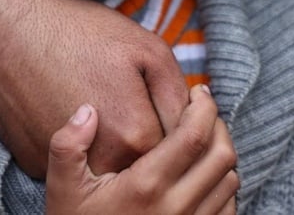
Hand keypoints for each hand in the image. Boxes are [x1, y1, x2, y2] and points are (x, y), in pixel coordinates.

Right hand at [0, 0, 188, 177]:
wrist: (10, 30)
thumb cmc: (83, 33)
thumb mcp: (150, 50)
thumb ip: (179, 95)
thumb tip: (195, 122)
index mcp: (137, 137)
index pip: (185, 149)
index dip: (191, 126)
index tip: (186, 105)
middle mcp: (103, 165)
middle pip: (150, 167)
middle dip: (163, 144)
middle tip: (153, 107)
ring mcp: (66, 171)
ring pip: (115, 174)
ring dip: (127, 153)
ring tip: (121, 111)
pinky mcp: (37, 168)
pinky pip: (78, 169)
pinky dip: (87, 153)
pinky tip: (81, 115)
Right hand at [46, 85, 238, 213]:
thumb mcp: (62, 188)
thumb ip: (68, 145)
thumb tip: (87, 110)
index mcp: (146, 186)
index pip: (194, 135)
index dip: (204, 106)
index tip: (197, 91)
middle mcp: (176, 208)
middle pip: (222, 155)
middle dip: (218, 124)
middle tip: (201, 111)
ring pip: (230, 181)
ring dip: (221, 154)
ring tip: (201, 139)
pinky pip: (229, 208)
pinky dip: (223, 185)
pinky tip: (202, 174)